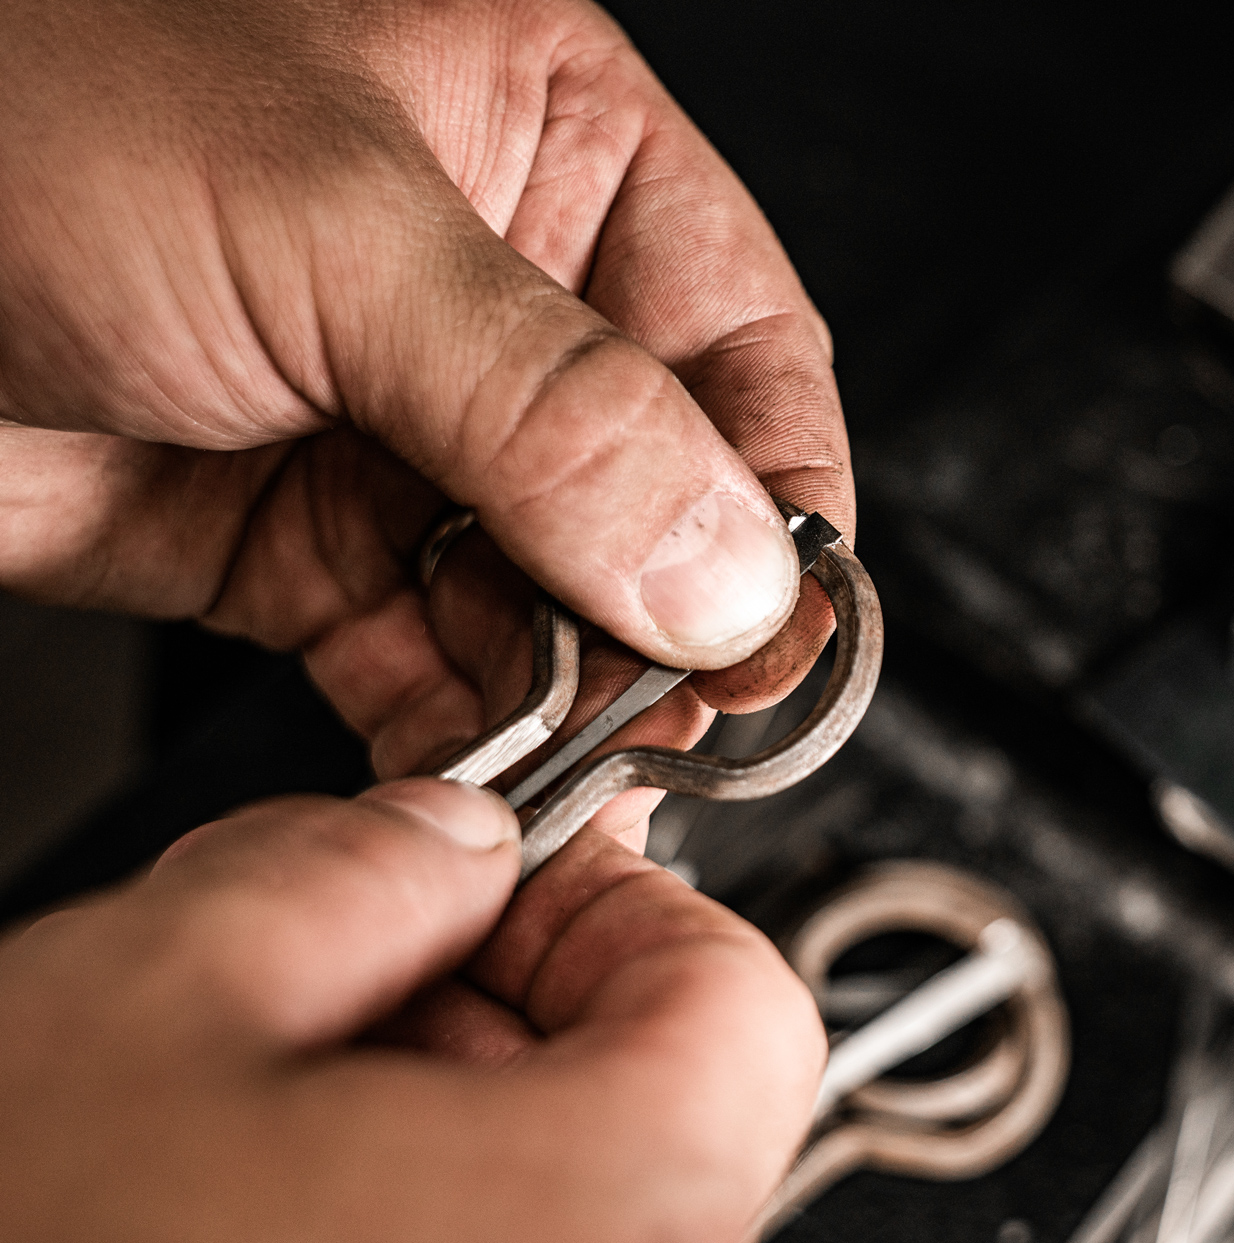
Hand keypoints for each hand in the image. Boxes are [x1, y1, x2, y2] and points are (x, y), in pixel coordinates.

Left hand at [0, 0, 850, 785]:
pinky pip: (432, 659)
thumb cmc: (11, 104)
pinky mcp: (304, 545)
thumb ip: (553, 406)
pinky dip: (466, 734)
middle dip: (676, 616)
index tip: (788, 631)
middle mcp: (491, 290)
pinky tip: (490, 779)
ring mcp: (398, 426)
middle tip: (690, 723)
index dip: (781, 495)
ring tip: (590, 769)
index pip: (736, 340)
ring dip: (577, 694)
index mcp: (545, 142)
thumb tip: (731, 570)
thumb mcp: (330, 223)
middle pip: (658, 488)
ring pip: (554, 594)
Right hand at [0, 778, 822, 1242]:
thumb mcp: (164, 991)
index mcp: (600, 1221)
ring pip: (572, 1196)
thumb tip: (456, 837)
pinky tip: (257, 1184)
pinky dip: (413, 1205)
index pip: (744, 1005)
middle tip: (363, 950)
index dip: (624, 902)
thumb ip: (366, 869)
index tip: (515, 869)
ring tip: (263, 1078)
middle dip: (511, 993)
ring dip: (444, 1099)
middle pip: (661, 1102)